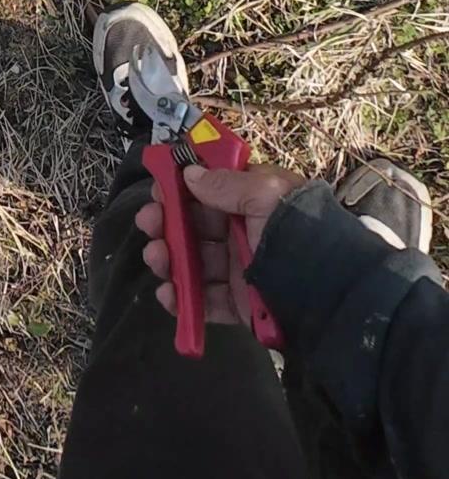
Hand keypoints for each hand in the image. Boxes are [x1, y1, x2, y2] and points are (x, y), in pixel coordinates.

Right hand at [135, 160, 303, 324]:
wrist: (330, 297)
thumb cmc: (299, 236)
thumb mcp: (266, 196)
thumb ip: (227, 184)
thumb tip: (190, 174)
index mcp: (254, 202)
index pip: (211, 189)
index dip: (181, 188)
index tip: (159, 189)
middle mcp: (244, 233)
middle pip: (194, 227)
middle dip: (166, 224)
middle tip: (148, 223)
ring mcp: (239, 270)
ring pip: (193, 263)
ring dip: (168, 259)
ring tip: (156, 259)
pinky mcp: (238, 304)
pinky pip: (203, 300)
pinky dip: (182, 299)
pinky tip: (168, 294)